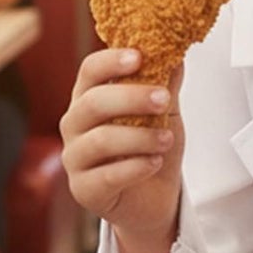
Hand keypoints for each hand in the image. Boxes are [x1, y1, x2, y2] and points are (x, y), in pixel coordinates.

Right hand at [60, 48, 183, 240]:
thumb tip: (176, 54)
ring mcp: (76, 158)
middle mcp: (76, 125)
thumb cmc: (152, 148)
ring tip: (166, 139)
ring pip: (100, 140)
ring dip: (140, 137)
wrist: (155, 198)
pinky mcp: (85, 190)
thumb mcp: (165, 113)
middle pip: (92, 102)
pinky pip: (107, 176)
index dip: (111, 60)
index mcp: (91, 98)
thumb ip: (166, 84)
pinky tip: (154, 163)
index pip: (90, 70)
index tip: (139, 57)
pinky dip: (135, 168)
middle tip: (163, 99)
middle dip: (131, 98)